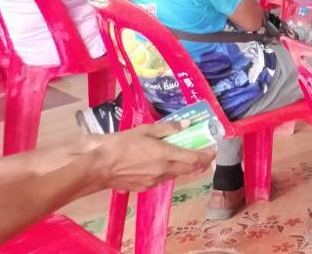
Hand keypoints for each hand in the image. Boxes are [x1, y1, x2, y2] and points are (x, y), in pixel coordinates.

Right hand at [79, 121, 214, 192]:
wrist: (97, 167)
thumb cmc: (120, 145)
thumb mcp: (144, 130)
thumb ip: (167, 128)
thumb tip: (187, 124)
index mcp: (165, 155)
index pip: (195, 159)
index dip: (207, 155)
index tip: (214, 149)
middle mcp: (164, 171)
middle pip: (190, 169)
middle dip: (200, 163)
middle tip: (205, 155)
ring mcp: (154, 181)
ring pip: (176, 175)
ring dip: (185, 168)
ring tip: (185, 158)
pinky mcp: (144, 188)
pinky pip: (163, 180)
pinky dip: (169, 172)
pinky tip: (164, 166)